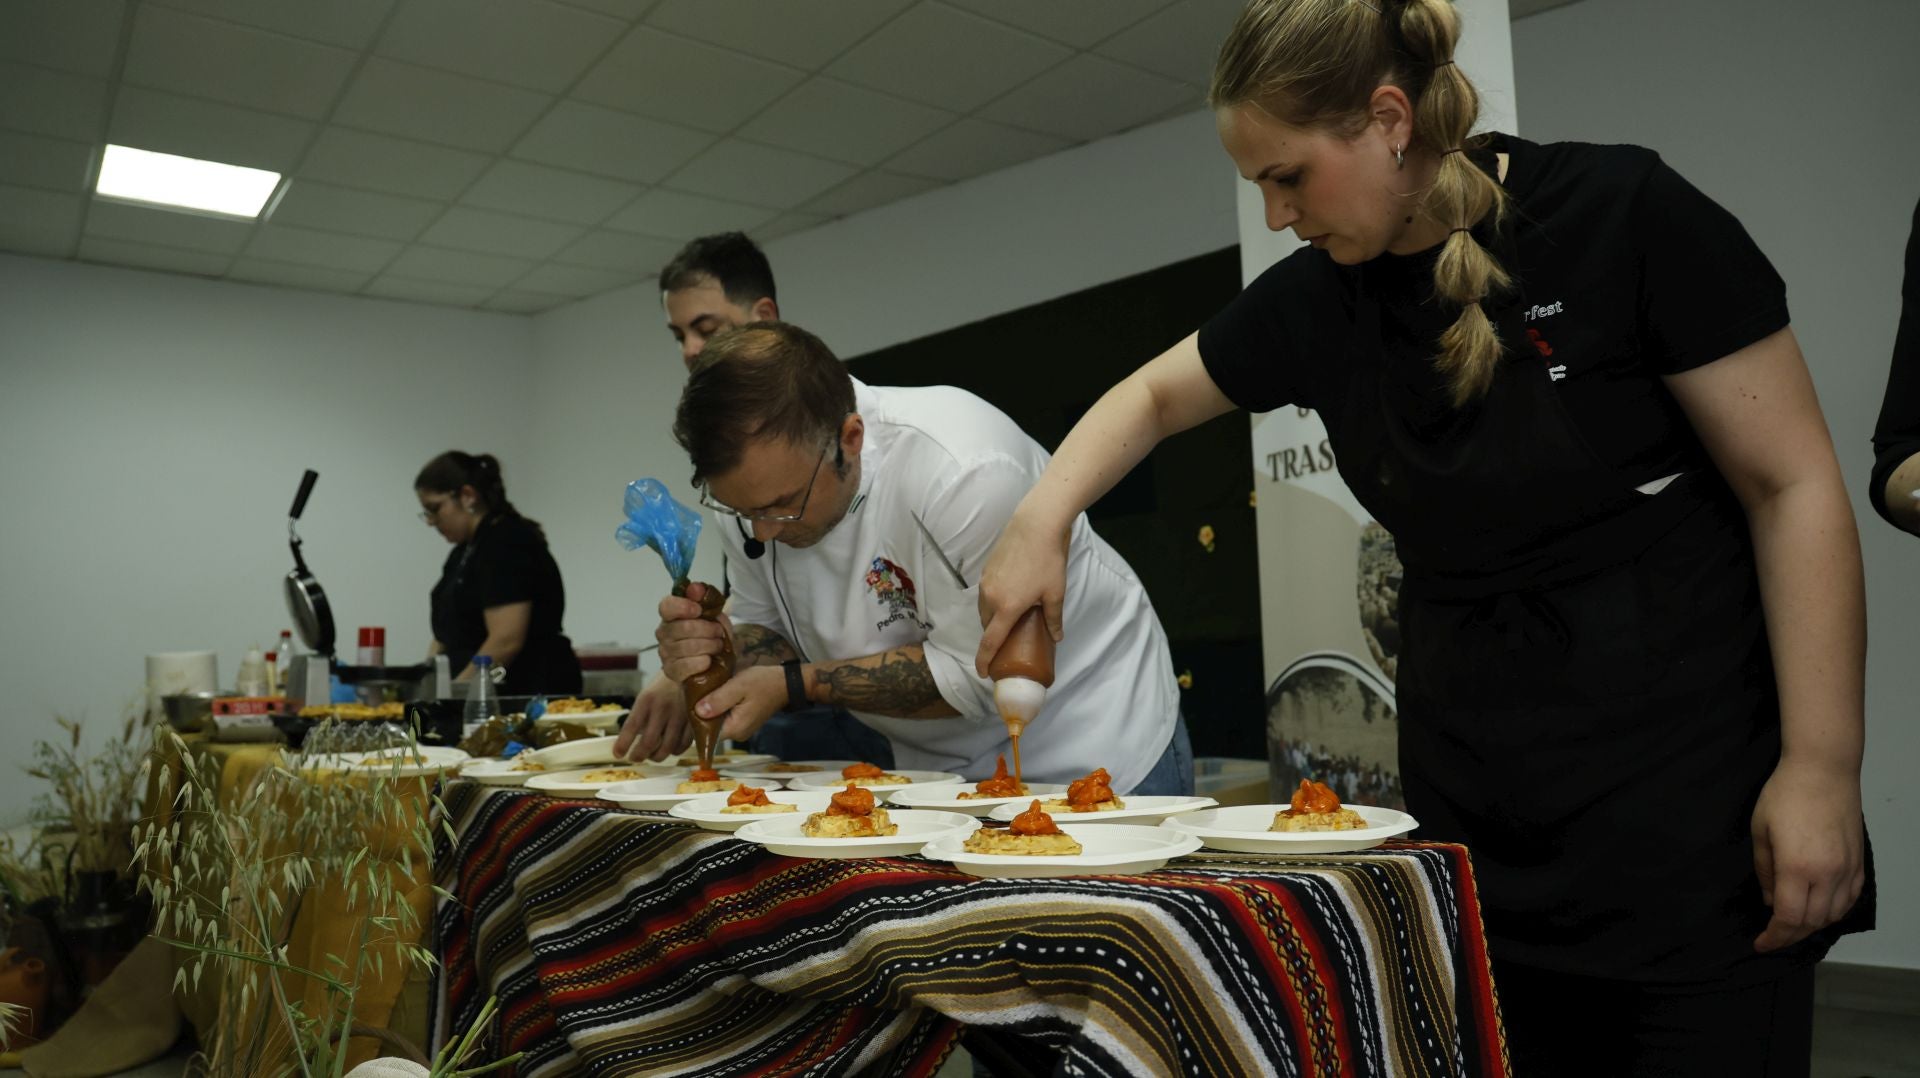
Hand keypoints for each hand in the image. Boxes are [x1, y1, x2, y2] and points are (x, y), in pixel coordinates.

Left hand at [614, 674, 690, 761]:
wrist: (690, 672)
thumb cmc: (665, 686)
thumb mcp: (648, 696)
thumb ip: (641, 716)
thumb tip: (633, 740)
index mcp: (647, 700)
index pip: (631, 727)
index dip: (623, 744)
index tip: (618, 754)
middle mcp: (663, 708)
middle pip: (649, 742)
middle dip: (639, 755)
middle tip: (635, 758)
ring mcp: (680, 716)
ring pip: (666, 748)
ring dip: (656, 756)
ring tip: (652, 755)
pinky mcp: (693, 721)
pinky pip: (683, 745)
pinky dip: (675, 751)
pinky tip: (670, 749)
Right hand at [656, 581, 733, 684]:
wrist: (715, 661)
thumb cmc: (711, 634)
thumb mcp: (714, 614)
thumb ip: (705, 598)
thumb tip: (696, 588)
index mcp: (671, 614)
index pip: (666, 606)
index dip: (682, 607)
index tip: (698, 610)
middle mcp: (663, 632)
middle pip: (683, 628)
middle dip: (708, 629)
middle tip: (718, 632)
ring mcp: (665, 653)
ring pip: (688, 647)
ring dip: (709, 645)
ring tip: (717, 645)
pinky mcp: (671, 670)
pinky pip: (687, 665)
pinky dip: (703, 662)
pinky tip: (708, 660)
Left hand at [687, 665, 788, 743]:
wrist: (785, 683)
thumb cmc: (763, 683)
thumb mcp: (738, 686)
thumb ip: (718, 700)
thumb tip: (698, 711)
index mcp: (735, 729)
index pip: (705, 731)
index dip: (696, 716)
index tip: (694, 700)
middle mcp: (737, 734)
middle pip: (711, 727)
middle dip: (704, 711)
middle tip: (702, 691)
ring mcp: (741, 730)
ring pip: (718, 722)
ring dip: (713, 708)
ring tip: (712, 690)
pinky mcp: (744, 723)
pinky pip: (726, 718)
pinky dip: (722, 708)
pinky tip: (722, 694)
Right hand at [974, 503, 1070, 676]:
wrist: (1035, 525)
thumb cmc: (1048, 560)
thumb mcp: (1055, 593)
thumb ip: (1053, 618)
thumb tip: (1057, 637)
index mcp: (1006, 608)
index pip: (989, 642)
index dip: (984, 660)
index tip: (983, 672)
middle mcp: (990, 597)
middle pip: (986, 626)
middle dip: (994, 637)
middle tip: (1009, 643)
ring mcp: (986, 582)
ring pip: (984, 610)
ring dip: (993, 619)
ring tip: (1011, 619)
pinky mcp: (987, 569)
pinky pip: (986, 594)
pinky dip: (994, 602)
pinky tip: (1010, 596)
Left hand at [1750, 755, 1865, 952]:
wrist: (1823, 771)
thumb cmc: (1786, 794)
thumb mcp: (1761, 831)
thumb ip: (1764, 871)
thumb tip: (1769, 899)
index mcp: (1797, 866)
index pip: (1788, 918)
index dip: (1774, 936)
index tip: (1761, 943)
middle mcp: (1827, 873)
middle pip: (1812, 922)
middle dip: (1790, 935)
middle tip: (1773, 937)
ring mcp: (1847, 868)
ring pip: (1833, 915)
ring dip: (1812, 926)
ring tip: (1792, 925)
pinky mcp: (1858, 862)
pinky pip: (1849, 899)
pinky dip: (1834, 911)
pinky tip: (1819, 909)